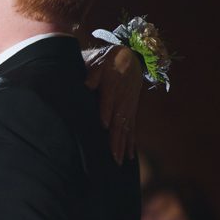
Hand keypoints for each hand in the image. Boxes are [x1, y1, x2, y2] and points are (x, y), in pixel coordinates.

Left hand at [85, 45, 142, 164]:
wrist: (130, 58)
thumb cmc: (107, 61)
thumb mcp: (98, 61)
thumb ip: (92, 73)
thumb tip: (87, 85)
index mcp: (113, 85)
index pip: (109, 101)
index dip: (106, 112)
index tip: (104, 125)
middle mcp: (123, 99)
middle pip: (119, 121)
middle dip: (116, 139)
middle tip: (113, 156)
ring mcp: (129, 107)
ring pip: (126, 129)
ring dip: (123, 146)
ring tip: (119, 162)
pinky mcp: (131, 111)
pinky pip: (132, 129)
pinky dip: (131, 143)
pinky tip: (130, 157)